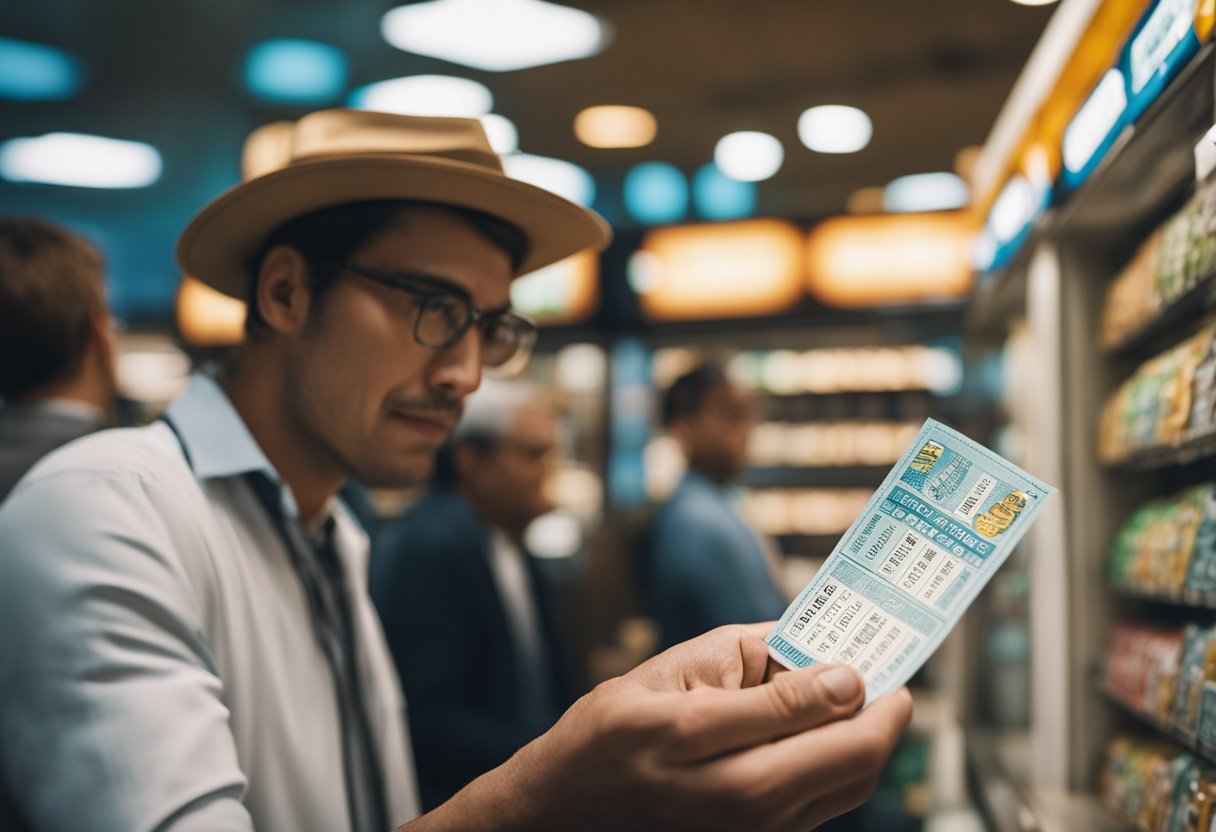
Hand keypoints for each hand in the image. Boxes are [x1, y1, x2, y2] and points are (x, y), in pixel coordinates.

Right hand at [413, 624, 912, 831]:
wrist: (570, 811)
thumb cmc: (610, 734)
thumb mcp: (667, 675)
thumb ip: (750, 662)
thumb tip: (825, 655)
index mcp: (698, 738)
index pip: (814, 707)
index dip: (859, 677)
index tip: (870, 656)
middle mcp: (734, 798)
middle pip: (854, 758)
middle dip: (888, 712)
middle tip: (891, 680)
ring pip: (851, 788)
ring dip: (870, 742)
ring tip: (862, 704)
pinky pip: (825, 808)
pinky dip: (842, 769)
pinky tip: (827, 738)